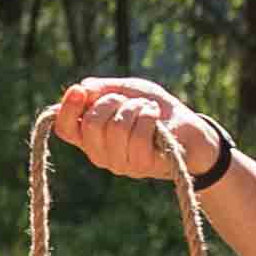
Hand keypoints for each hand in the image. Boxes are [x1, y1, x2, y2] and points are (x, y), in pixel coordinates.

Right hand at [50, 75, 224, 184]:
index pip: (64, 129)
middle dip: (111, 101)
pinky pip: (138, 135)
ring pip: (116, 128)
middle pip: (90, 125)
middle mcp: (100, 154)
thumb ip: (102, 88)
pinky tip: (156, 118)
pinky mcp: (142, 166)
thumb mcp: (126, 90)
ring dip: (135, 108)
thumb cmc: (153, 109)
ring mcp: (120, 164)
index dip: (67, 109)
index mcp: (90, 136)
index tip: (79, 90)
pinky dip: (148, 116)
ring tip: (147, 109)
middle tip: (127, 100)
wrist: (190, 129)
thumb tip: (81, 89)